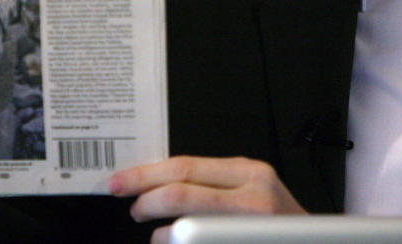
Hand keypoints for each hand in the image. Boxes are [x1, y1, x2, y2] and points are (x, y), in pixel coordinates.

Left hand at [108, 156, 305, 242]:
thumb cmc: (279, 225)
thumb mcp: (251, 192)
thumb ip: (215, 185)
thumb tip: (162, 184)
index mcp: (249, 172)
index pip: (185, 166)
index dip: (147, 174)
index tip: (121, 181)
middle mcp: (253, 193)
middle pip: (181, 190)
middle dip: (145, 198)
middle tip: (129, 206)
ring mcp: (252, 222)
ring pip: (185, 225)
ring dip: (162, 233)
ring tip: (156, 235)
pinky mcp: (246, 240)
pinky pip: (193, 243)